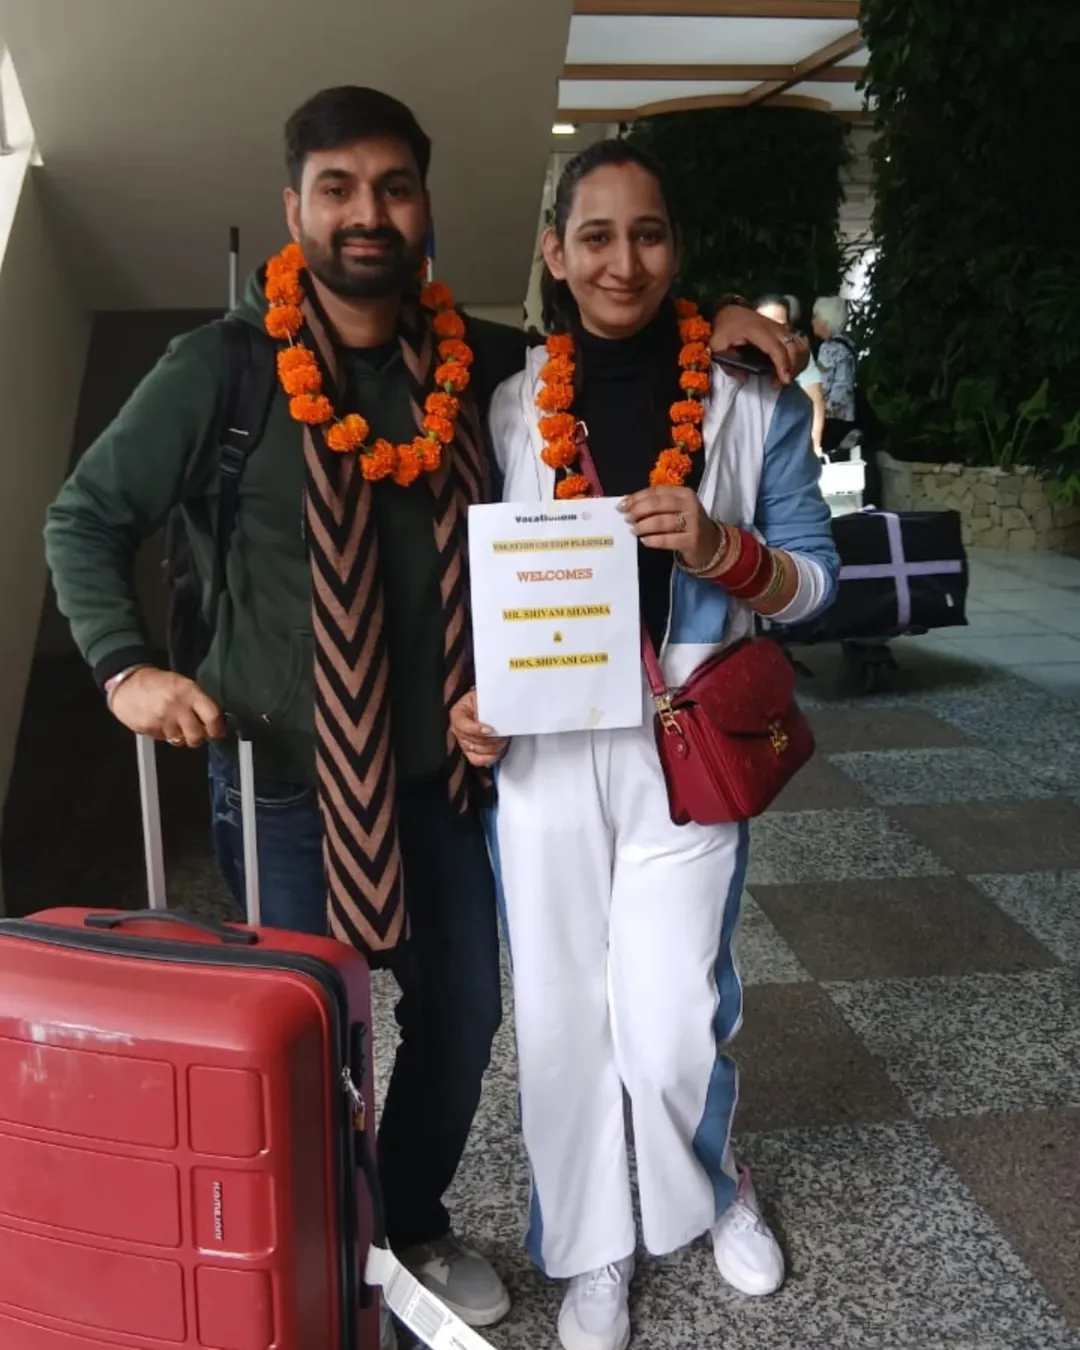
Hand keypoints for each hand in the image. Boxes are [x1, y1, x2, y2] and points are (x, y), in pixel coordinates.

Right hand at [110, 667, 225, 746]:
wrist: (127, 684)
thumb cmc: (159, 682)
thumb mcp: (183, 684)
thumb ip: (198, 701)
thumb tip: (214, 719)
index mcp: (190, 693)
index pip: (212, 716)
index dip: (217, 728)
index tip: (218, 731)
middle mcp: (178, 708)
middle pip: (197, 736)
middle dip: (198, 737)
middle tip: (196, 732)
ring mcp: (162, 720)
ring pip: (180, 740)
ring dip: (180, 736)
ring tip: (174, 723)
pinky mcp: (149, 729)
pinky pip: (164, 739)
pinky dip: (165, 734)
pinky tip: (160, 722)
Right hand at [450, 690, 508, 768]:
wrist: (488, 706)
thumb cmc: (485, 701)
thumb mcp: (483, 699)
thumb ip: (485, 708)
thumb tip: (494, 721)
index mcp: (457, 714)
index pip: (463, 726)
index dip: (476, 729)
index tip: (490, 729)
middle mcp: (457, 729)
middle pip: (472, 740)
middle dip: (490, 739)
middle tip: (503, 733)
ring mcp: (463, 742)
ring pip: (477, 751)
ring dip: (493, 747)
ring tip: (503, 739)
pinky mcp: (470, 752)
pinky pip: (477, 760)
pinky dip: (489, 758)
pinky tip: (497, 751)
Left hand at [620, 486, 722, 570]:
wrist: (711, 544)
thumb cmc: (687, 523)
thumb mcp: (676, 508)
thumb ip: (656, 503)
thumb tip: (627, 503)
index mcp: (684, 493)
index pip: (656, 492)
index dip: (637, 498)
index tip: (622, 505)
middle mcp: (690, 505)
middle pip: (657, 504)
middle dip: (638, 511)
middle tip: (627, 518)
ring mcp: (692, 523)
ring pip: (661, 522)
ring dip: (643, 526)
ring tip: (633, 530)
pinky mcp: (691, 540)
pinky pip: (667, 539)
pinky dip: (652, 540)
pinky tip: (644, 540)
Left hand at [711, 305, 809, 385]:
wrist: (728, 311)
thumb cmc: (722, 330)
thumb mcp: (717, 346)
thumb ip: (728, 363)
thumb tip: (745, 378)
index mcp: (755, 330)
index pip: (776, 347)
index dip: (783, 364)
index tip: (784, 380)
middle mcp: (772, 327)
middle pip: (793, 347)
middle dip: (792, 368)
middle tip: (781, 383)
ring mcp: (780, 327)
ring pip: (800, 344)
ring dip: (799, 362)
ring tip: (787, 376)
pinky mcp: (784, 330)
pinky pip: (800, 341)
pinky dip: (801, 355)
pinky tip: (792, 367)